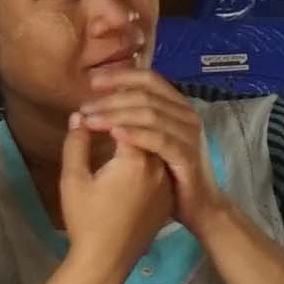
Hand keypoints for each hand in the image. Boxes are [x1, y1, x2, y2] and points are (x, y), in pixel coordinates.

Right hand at [53, 105, 177, 270]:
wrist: (106, 261)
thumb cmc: (86, 221)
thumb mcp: (73, 181)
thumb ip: (77, 144)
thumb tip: (79, 117)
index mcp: (136, 160)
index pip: (126, 120)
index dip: (107, 111)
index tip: (89, 112)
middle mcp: (158, 168)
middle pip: (145, 130)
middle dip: (124, 116)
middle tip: (101, 113)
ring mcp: (166, 183)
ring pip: (154, 147)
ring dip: (137, 135)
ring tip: (114, 131)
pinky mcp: (167, 197)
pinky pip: (160, 166)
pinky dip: (146, 155)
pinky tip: (130, 154)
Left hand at [76, 72, 236, 231]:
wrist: (200, 207)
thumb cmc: (170, 174)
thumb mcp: (150, 143)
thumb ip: (133, 122)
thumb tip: (98, 106)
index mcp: (177, 106)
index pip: (148, 78)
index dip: (119, 76)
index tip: (91, 81)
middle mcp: (186, 115)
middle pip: (145, 95)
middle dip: (111, 99)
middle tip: (84, 108)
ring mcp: (189, 134)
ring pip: (150, 114)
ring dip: (116, 115)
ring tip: (90, 121)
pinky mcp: (187, 155)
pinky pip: (159, 140)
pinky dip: (135, 135)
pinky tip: (114, 135)